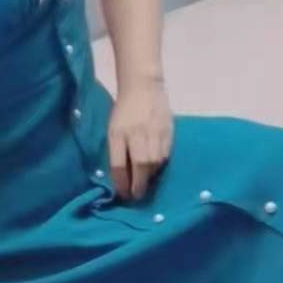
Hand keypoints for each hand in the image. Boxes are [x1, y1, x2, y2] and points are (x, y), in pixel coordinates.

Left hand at [108, 77, 173, 201]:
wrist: (143, 87)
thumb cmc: (124, 111)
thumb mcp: (114, 130)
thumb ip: (117, 152)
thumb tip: (122, 177)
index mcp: (118, 133)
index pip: (119, 165)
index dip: (121, 184)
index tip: (123, 195)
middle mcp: (137, 133)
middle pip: (140, 166)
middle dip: (138, 185)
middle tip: (136, 196)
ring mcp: (155, 132)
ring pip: (155, 163)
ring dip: (150, 177)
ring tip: (145, 183)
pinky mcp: (168, 131)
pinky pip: (165, 155)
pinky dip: (160, 165)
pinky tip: (156, 168)